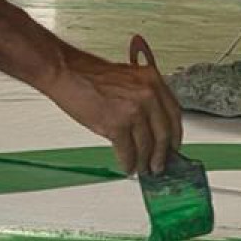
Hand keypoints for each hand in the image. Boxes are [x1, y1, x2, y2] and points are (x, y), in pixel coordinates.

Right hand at [42, 34, 184, 177]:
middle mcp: (147, 94)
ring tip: (142, 168)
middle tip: (160, 164)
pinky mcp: (116, 124)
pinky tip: (127, 166)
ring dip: (145, 162)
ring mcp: (133, 110)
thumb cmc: (89, 74)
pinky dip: (128, 163)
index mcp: (152, 80)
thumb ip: (142, 97)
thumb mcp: (127, 78)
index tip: (173, 146)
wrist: (65, 72)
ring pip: (146, 146)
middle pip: (163, 133)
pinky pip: (128, 151)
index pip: (174, 113)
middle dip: (162, 154)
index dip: (175, 135)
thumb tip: (150, 124)